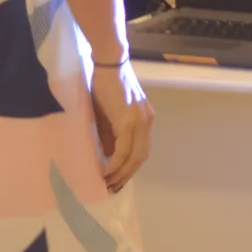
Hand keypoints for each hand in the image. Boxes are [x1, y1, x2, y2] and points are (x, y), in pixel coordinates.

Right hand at [90, 59, 152, 191]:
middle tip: (113, 188)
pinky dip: (116, 162)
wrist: (108, 63)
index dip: (131, 167)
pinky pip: (124, 148)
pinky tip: (107, 171)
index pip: (141, 150)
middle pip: (141, 157)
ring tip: (107, 184)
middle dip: (127, 175)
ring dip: (121, 172)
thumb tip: (109, 156)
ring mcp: (140, 121)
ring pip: (134, 155)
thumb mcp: (109, 114)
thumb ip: (111, 135)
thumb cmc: (105, 85)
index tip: (119, 180)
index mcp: (145, 120)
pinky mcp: (128, 120)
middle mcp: (146, 122)